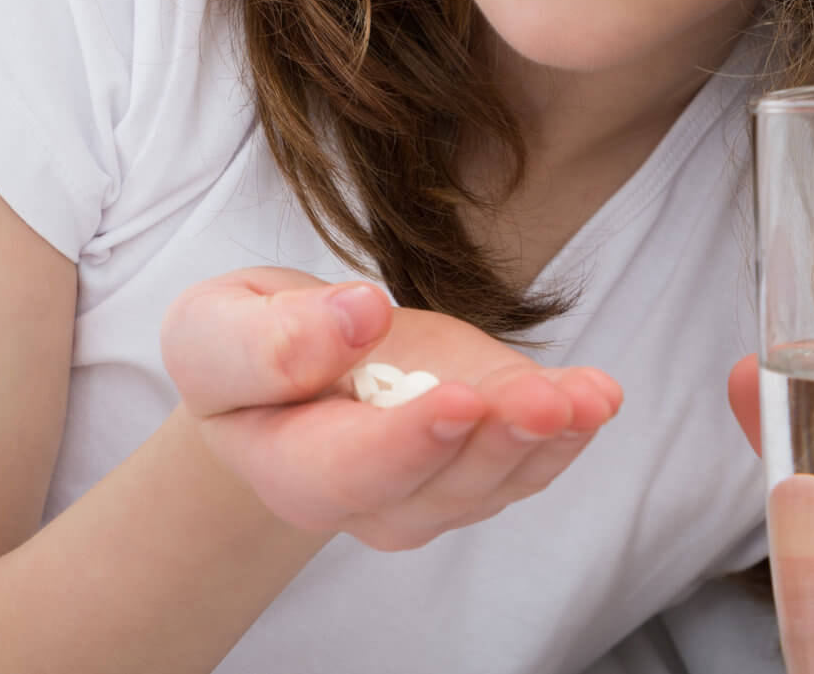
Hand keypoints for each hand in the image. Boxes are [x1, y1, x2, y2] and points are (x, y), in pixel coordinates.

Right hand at [164, 266, 622, 550]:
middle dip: (497, 445)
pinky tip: (599, 394)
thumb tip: (358, 317)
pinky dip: (572, 424)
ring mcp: (436, 477)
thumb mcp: (214, 326)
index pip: (351, 472)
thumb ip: (267, 339)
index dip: (408, 443)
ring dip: (549, 439)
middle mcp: (371, 495)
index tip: (459, 401)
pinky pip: (532, 452)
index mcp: (291, 467)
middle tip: (542, 402)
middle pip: (439, 489)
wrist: (284, 359)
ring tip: (587, 399)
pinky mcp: (484, 441)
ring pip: (496, 478)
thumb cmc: (241, 344)